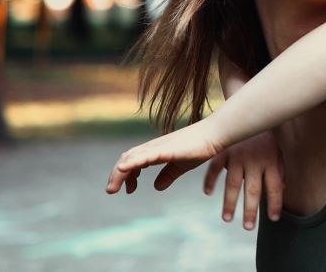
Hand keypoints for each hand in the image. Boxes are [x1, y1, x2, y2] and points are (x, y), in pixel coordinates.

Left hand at [105, 120, 223, 194]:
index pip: (132, 160)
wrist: (215, 135)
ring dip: (119, 173)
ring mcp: (159, 147)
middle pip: (127, 158)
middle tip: (111, 191)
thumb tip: (157, 187)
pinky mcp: (166, 149)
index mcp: (155, 151)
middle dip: (116, 176)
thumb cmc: (200, 147)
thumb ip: (168, 175)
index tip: (128, 191)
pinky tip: (123, 169)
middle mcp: (153, 147)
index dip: (126, 175)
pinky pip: (145, 156)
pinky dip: (132, 162)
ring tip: (112, 188)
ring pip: (132, 158)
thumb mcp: (181, 166)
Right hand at [203, 130, 284, 229]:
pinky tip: (208, 193)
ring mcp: (237, 156)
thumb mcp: (277, 151)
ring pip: (233, 184)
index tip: (273, 219)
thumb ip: (279, 170)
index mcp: (270, 161)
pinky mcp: (223, 151)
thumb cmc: (266, 136)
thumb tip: (281, 189)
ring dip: (229, 203)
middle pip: (253, 190)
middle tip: (248, 228)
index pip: (274, 187)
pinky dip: (210, 180)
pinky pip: (215, 168)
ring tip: (227, 219)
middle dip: (251, 210)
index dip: (275, 204)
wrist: (251, 109)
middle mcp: (254, 161)